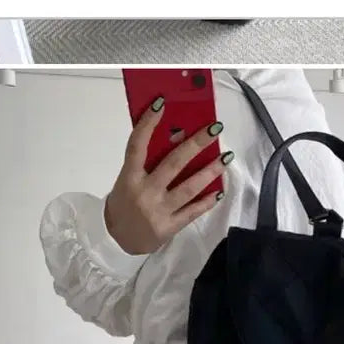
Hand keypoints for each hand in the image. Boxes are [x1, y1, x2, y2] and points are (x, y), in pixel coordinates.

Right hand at [105, 98, 231, 255]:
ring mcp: (159, 211)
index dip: (147, 123)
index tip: (161, 103)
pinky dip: (207, 200)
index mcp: (129, 177)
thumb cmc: (124, 204)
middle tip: (214, 128)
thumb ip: (146, 164)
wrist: (118, 240)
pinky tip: (220, 190)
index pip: (137, 145)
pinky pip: (193, 211)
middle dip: (196, 144)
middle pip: (173, 164)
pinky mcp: (170, 227)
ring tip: (225, 157)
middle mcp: (144, 192)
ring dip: (209, 171)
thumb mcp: (128, 181)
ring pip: (188, 188)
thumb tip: (174, 138)